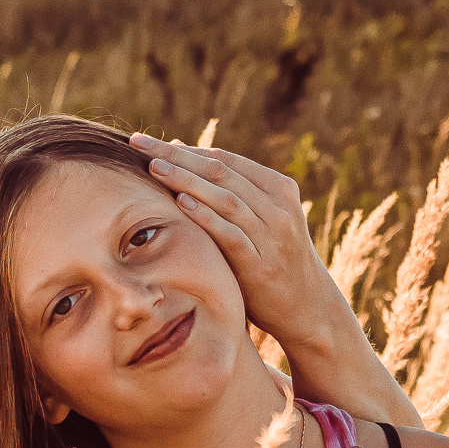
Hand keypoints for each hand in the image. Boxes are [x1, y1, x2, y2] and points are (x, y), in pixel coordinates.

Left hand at [129, 134, 357, 354]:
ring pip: (225, 198)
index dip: (187, 149)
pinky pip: (231, 234)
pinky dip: (206, 216)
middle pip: (221, 172)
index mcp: (278, 188)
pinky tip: (181, 203)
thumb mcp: (261, 220)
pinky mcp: (261, 263)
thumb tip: (180, 155)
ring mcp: (271, 234)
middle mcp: (277, 206)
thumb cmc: (273, 258)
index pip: (226, 160)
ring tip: (154, 168)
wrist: (307, 305)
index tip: (149, 142)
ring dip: (187, 180)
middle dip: (178, 157)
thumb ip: (231, 193)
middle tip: (141, 145)